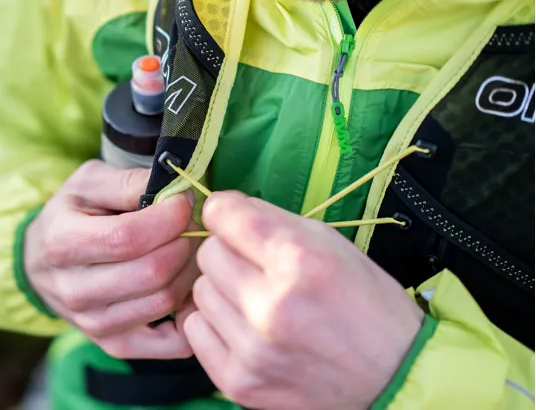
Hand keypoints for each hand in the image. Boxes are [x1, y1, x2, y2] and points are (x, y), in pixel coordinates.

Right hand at [24, 160, 199, 358]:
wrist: (41, 263)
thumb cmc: (71, 216)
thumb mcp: (87, 184)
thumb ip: (127, 183)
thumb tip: (173, 191)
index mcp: (63, 243)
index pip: (129, 237)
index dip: (169, 217)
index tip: (183, 200)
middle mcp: (74, 291)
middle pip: (152, 272)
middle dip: (185, 241)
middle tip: (190, 224)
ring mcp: (94, 324)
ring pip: (165, 301)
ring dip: (190, 271)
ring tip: (188, 248)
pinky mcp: (115, 345)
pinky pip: (172, 342)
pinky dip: (190, 314)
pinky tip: (188, 285)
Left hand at [183, 191, 423, 409]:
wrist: (394, 377)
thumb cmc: (365, 305)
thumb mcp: (332, 244)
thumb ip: (273, 221)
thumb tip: (222, 207)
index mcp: (300, 261)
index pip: (224, 216)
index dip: (225, 212)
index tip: (230, 218)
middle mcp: (272, 306)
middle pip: (208, 253)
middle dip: (228, 253)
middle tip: (256, 267)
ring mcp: (253, 349)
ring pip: (199, 291)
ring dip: (223, 290)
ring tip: (257, 300)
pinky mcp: (240, 382)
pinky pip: (195, 330)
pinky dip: (215, 324)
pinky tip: (246, 327)